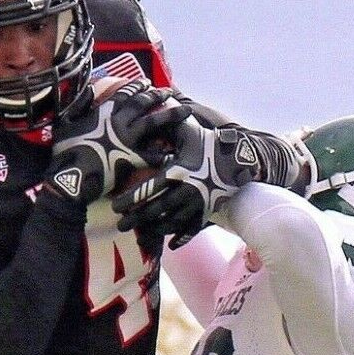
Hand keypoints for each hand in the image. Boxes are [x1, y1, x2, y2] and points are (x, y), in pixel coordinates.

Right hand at [45, 81, 165, 205]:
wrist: (70, 179)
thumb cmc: (65, 153)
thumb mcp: (66, 124)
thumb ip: (79, 107)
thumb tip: (88, 91)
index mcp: (104, 112)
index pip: (125, 94)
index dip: (137, 86)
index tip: (146, 83)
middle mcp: (119, 122)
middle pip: (144, 103)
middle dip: (157, 95)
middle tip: (169, 92)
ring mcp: (128, 140)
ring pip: (155, 123)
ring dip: (171, 115)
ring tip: (185, 111)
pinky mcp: (132, 159)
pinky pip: (153, 156)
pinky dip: (163, 154)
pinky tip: (174, 154)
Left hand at [113, 122, 264, 246]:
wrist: (237, 159)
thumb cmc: (207, 142)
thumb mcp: (186, 130)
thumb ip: (166, 122)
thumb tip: (146, 108)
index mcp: (177, 171)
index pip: (148, 189)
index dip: (130, 199)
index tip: (116, 206)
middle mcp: (186, 191)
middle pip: (155, 210)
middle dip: (135, 220)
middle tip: (120, 225)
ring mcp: (196, 204)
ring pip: (170, 223)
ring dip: (152, 231)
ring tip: (139, 235)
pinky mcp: (206, 213)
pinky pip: (191, 230)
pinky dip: (180, 238)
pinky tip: (169, 246)